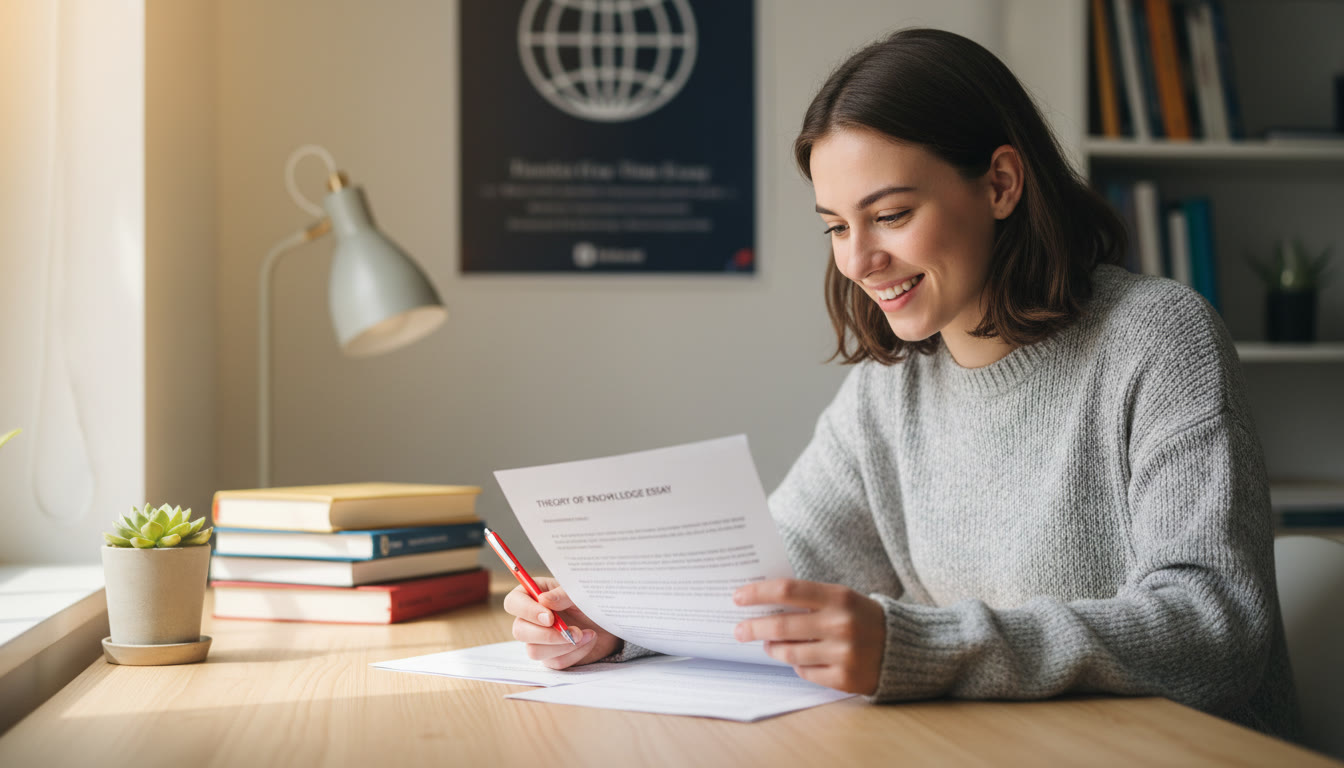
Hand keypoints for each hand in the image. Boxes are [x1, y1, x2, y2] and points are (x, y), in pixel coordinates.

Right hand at [502, 577, 619, 668]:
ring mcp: (539, 640)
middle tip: (571, 631)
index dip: (527, 611)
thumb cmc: (591, 601)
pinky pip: (555, 662)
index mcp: (533, 595)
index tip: (549, 617)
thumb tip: (543, 600)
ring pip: (534, 651)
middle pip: (519, 631)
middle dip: (547, 634)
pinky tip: (588, 641)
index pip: (513, 603)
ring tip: (585, 634)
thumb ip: (562, 594)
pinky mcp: (551, 658)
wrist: (609, 621)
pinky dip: (574, 653)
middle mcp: (531, 619)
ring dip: (562, 645)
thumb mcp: (579, 592)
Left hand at [733, 579, 885, 694]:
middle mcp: (840, 624)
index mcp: (839, 597)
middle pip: (781, 626)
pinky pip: (804, 672)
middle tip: (739, 630)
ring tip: (768, 644)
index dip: (758, 593)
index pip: (787, 590)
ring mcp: (843, 654)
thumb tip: (762, 604)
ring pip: (789, 653)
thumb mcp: (842, 598)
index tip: (738, 597)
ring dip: (773, 648)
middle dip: (753, 628)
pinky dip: (797, 665)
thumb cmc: (863, 618)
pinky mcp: (844, 679)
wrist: (905, 648)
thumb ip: (808, 599)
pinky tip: (799, 659)